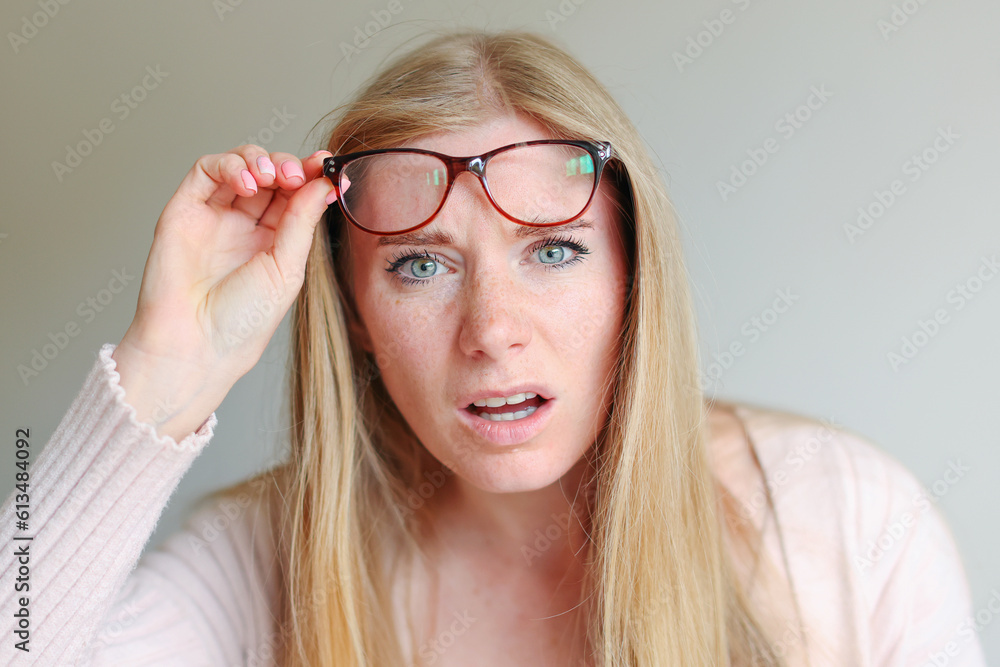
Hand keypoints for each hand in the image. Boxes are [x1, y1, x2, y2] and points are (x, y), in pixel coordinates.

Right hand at [111, 145, 337, 441]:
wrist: (196, 345)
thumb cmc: (241, 321)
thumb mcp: (286, 269)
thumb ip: (302, 222)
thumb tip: (324, 182)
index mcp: (273, 241)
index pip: (294, 195)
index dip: (310, 175)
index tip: (327, 165)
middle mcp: (243, 225)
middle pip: (270, 174)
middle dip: (288, 166)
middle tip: (298, 176)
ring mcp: (213, 215)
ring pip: (239, 165)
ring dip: (260, 159)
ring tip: (272, 177)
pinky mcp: (184, 210)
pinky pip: (205, 171)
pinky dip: (229, 165)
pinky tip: (248, 183)